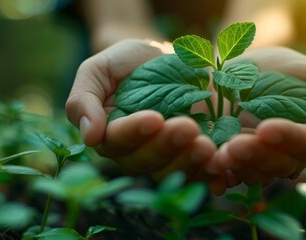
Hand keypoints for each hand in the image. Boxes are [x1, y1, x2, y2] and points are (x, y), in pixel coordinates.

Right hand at [65, 39, 230, 193]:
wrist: (167, 59)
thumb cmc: (127, 63)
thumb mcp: (99, 69)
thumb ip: (83, 98)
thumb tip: (88, 136)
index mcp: (110, 136)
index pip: (117, 141)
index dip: (135, 132)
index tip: (154, 118)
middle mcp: (135, 154)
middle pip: (147, 161)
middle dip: (168, 146)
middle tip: (188, 128)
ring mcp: (166, 158)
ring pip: (173, 171)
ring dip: (190, 162)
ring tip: (208, 146)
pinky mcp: (193, 158)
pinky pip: (200, 174)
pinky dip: (211, 175)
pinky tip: (222, 172)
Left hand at [210, 47, 305, 185]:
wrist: (234, 70)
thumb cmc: (280, 69)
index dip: (288, 138)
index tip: (266, 128)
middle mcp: (290, 156)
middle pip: (281, 165)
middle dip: (258, 155)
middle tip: (236, 144)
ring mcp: (261, 163)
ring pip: (256, 175)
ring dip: (239, 166)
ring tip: (221, 153)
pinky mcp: (235, 164)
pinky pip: (231, 177)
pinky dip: (221, 174)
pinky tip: (212, 163)